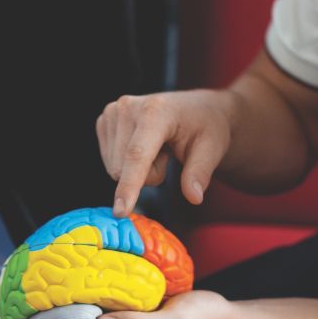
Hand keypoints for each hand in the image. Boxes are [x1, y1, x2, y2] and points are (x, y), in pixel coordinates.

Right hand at [97, 90, 234, 216]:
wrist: (195, 108)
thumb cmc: (205, 126)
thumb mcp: (212, 149)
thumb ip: (200, 172)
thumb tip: (194, 197)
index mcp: (156, 111)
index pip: (137, 154)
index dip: (129, 185)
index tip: (121, 211)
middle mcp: (128, 107)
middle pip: (123, 168)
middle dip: (148, 175)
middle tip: (168, 156)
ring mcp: (113, 112)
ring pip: (114, 168)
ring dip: (137, 170)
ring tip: (157, 148)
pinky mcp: (104, 120)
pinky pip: (109, 162)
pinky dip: (126, 163)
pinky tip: (143, 145)